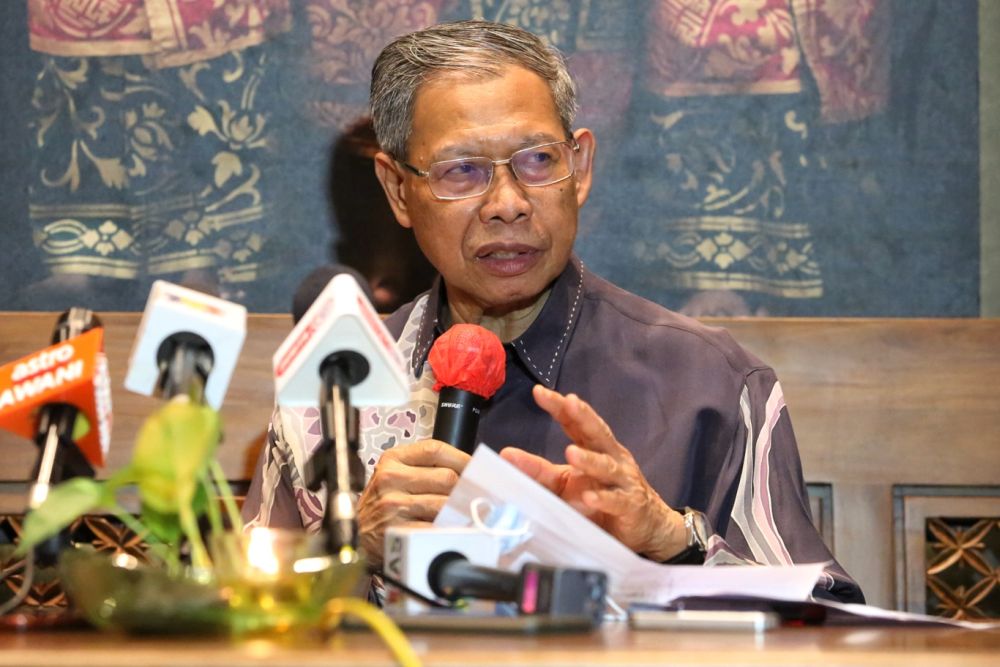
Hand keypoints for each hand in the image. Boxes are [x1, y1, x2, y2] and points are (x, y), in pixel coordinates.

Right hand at [356, 439, 469, 567]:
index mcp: (393, 459)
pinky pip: (435, 527)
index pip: (435, 449)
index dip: (461, 458)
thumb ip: (424, 469)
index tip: (475, 469)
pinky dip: (448, 530)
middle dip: (463, 490)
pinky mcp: (398, 529)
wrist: (355, 536)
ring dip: (458, 512)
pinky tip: (450, 530)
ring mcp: (393, 504)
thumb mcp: (395, 476)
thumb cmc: (381, 504)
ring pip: (444, 503)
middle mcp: (391, 478)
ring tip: (463, 515)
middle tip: (471, 498)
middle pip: (446, 477)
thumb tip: (469, 472)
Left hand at [500, 385, 686, 561]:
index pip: (576, 423)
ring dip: (589, 460)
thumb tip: (505, 455)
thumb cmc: (601, 498)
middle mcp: (611, 457)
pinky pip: (615, 501)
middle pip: (596, 432)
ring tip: (571, 453)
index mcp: (594, 447)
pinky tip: (590, 498)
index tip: (539, 392)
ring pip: (606, 466)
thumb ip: (539, 470)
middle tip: (567, 403)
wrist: (645, 526)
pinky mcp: (630, 505)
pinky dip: (603, 499)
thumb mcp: (565, 483)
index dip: (560, 407)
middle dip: (582, 416)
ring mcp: (622, 480)